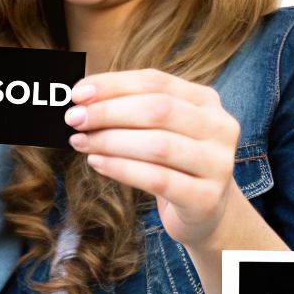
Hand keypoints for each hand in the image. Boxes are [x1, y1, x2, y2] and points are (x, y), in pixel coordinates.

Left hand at [65, 69, 242, 252]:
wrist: (206, 212)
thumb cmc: (173, 163)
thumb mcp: (160, 129)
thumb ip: (130, 108)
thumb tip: (81, 96)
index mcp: (207, 101)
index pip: (156, 82)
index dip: (114, 84)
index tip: (77, 93)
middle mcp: (220, 127)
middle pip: (158, 110)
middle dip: (109, 112)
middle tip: (74, 119)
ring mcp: (218, 164)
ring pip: (158, 145)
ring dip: (110, 141)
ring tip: (81, 142)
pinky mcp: (206, 198)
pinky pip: (157, 179)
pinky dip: (121, 169)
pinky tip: (97, 163)